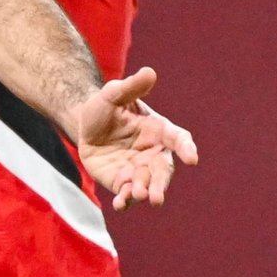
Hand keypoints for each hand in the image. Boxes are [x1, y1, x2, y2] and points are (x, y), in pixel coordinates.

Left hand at [75, 67, 198, 210]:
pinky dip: (125, 200)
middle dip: (160, 184)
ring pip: (146, 184)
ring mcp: (139, 170)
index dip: (186, 148)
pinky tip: (120, 204)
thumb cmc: (105, 107)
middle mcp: (153, 154)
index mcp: (159, 130)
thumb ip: (131, 87)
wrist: (85, 124)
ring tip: (138, 196)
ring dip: (144, 192)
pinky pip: (126, 193)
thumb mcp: (113, 94)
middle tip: (157, 196)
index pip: (179, 139)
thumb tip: (149, 72)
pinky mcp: (121, 181)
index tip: (191, 158)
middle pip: (163, 171)